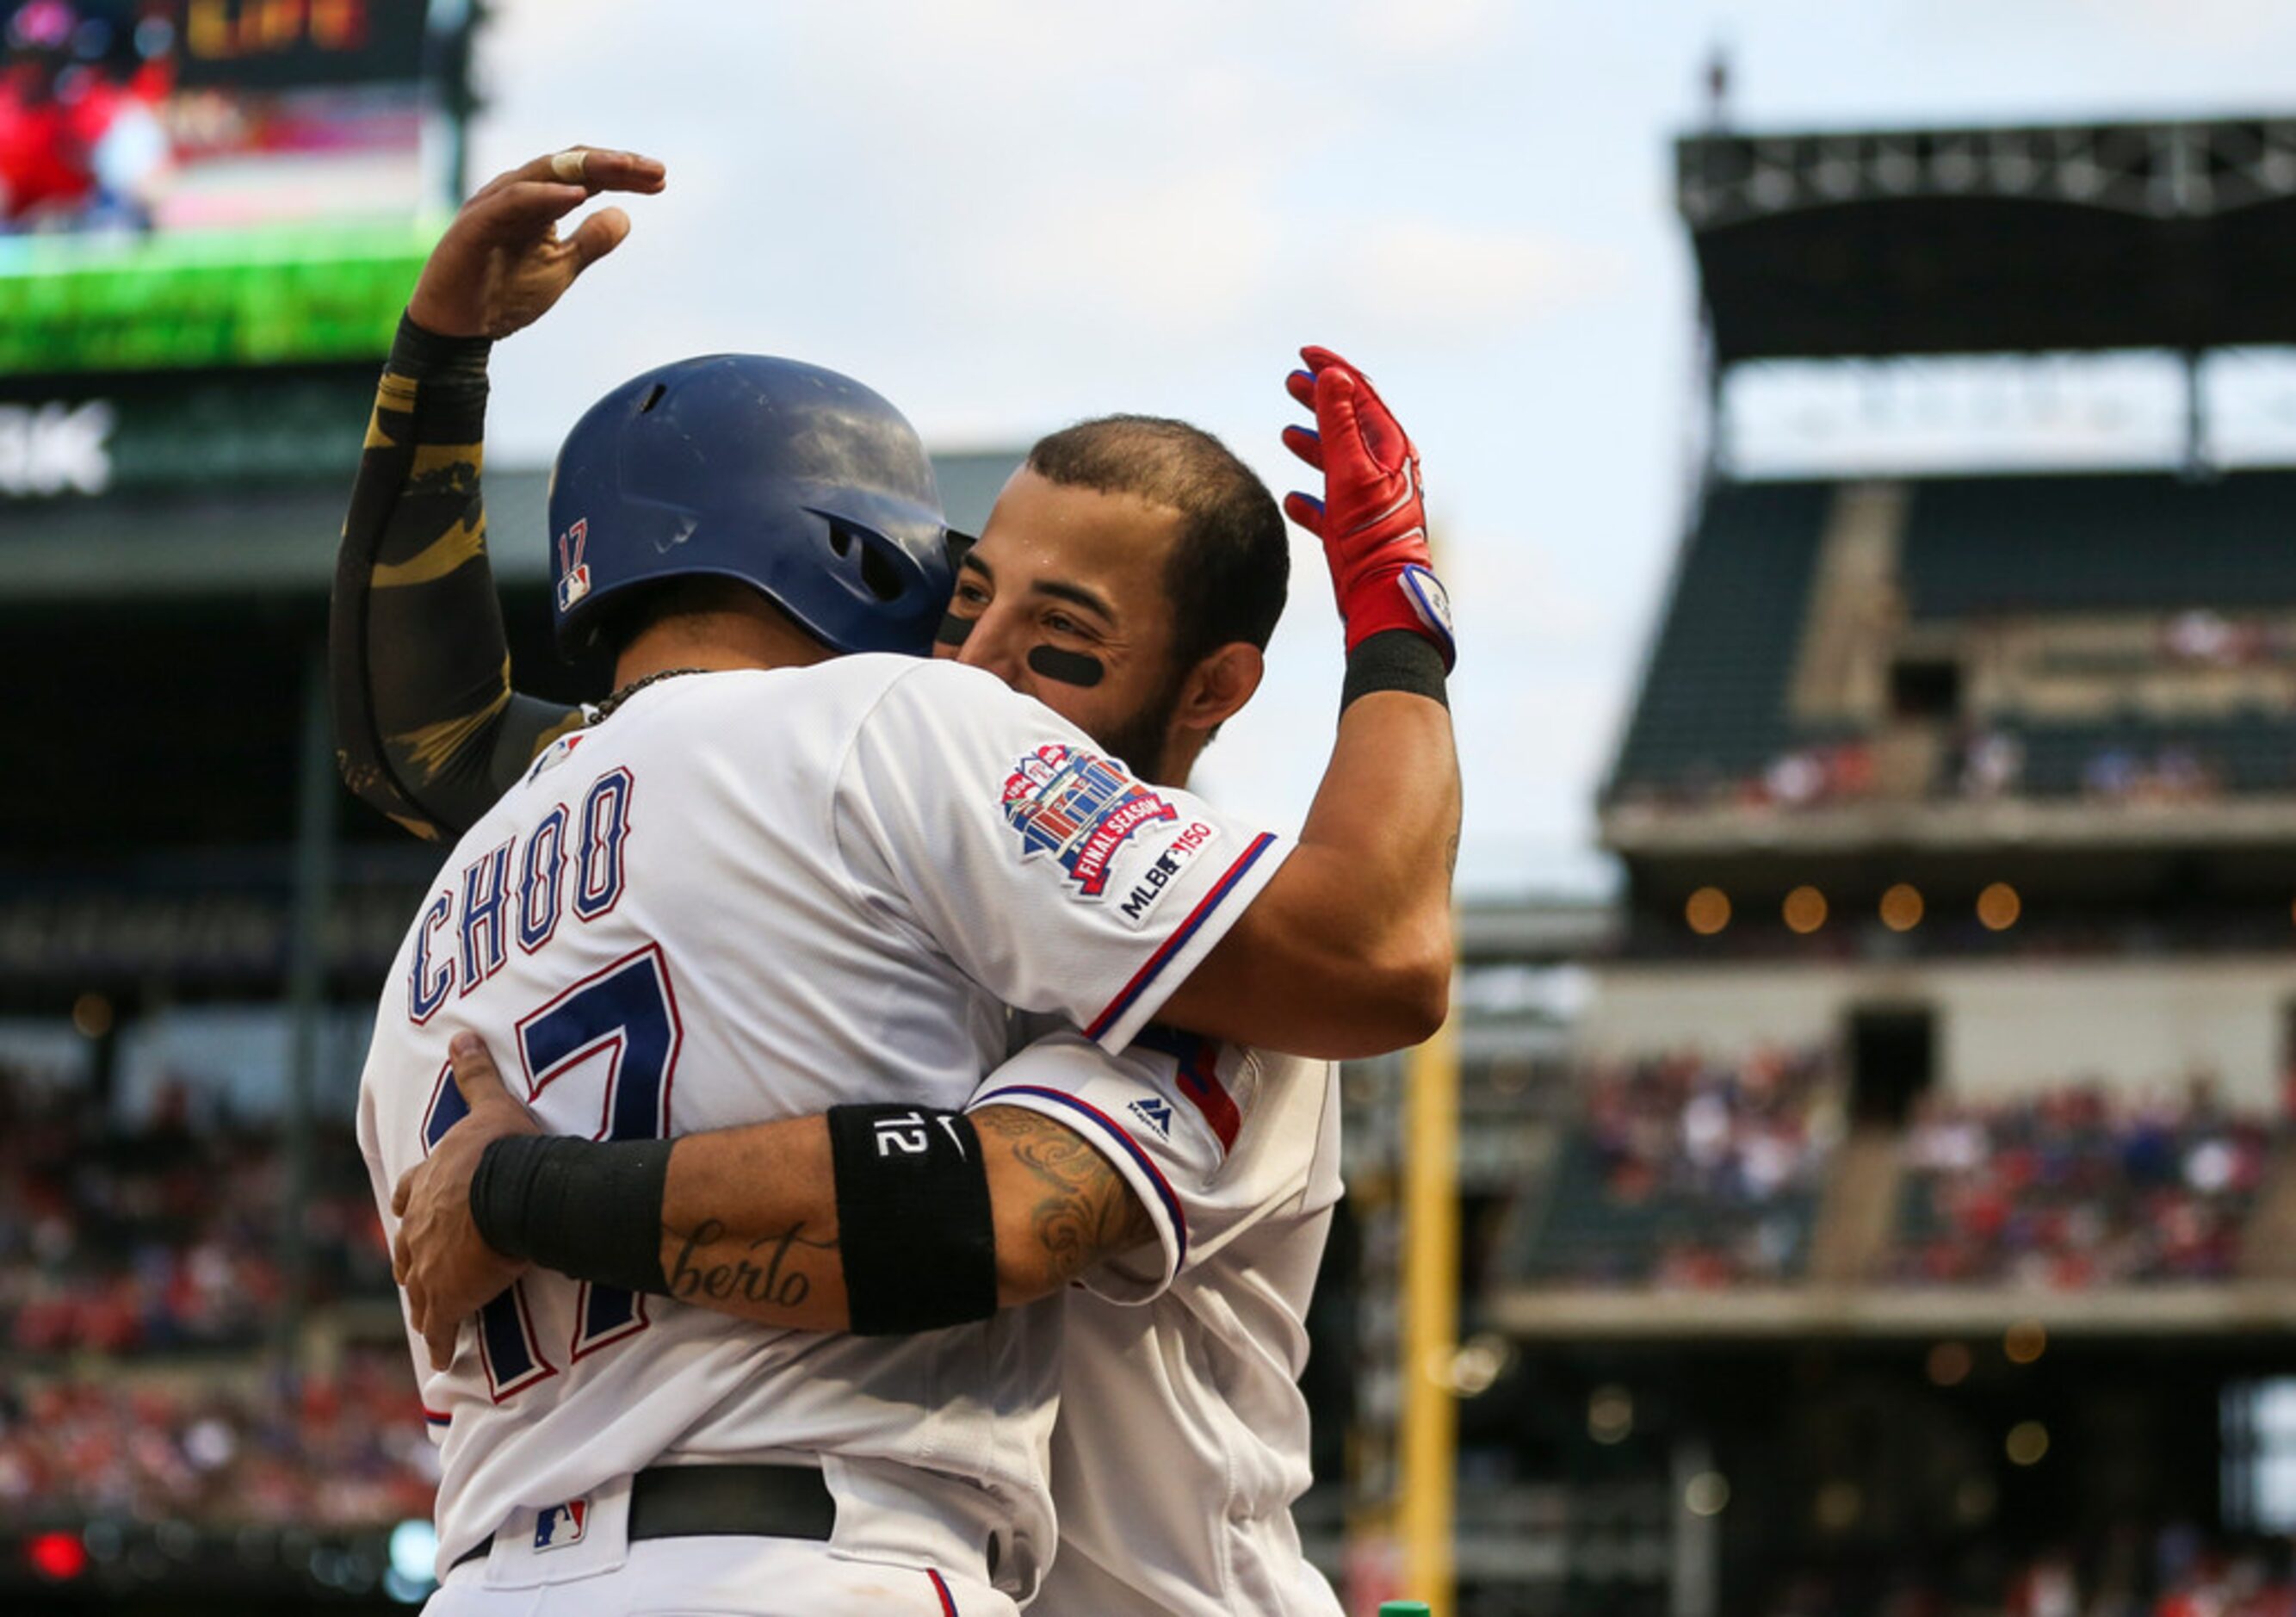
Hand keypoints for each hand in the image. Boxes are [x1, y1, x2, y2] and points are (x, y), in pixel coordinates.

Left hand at [392, 1031, 539, 1370]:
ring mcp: (430, 1265)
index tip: (411, 1212)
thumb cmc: (503, 1149)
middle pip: (408, 1249)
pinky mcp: (448, 1296)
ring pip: (419, 1290)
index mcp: (428, 1182)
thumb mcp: (489, 1105)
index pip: (409, 1194)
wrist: (509, 1191)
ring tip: (431, 1319)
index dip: (412, 1204)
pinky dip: (440, 1341)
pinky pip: (441, 1327)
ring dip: (425, 1304)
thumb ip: (474, 1075)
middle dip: (414, 1261)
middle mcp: (419, 1226)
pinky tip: (443, 1357)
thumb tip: (459, 1034)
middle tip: (420, 1274)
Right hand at [407, 146, 666, 340]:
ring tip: (625, 168)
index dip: (624, 174)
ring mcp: (495, 204)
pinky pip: (513, 201)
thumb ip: (592, 242)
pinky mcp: (476, 224)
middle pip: (571, 164)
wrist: (458, 328)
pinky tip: (579, 195)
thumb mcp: (562, 268)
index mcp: (539, 200)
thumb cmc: (504, 293)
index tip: (661, 178)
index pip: (587, 175)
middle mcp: (517, 192)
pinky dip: (545, 195)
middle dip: (615, 164)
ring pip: (544, 171)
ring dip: (588, 168)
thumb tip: (624, 216)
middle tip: (655, 169)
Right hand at [1280, 346, 1454, 667]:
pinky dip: (1309, 498)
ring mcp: (1368, 501)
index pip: (1360, 393)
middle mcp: (1382, 470)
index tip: (1303, 353)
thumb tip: (1334, 375)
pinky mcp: (1354, 531)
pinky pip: (1329, 507)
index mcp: (1390, 448)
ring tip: (1285, 433)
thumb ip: (1341, 423)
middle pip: (1349, 423)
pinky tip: (1291, 500)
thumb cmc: (1371, 534)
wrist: (1382, 595)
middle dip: (1319, 400)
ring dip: (1313, 443)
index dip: (1332, 369)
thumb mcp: (1351, 471)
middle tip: (1289, 382)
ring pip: (1338, 461)